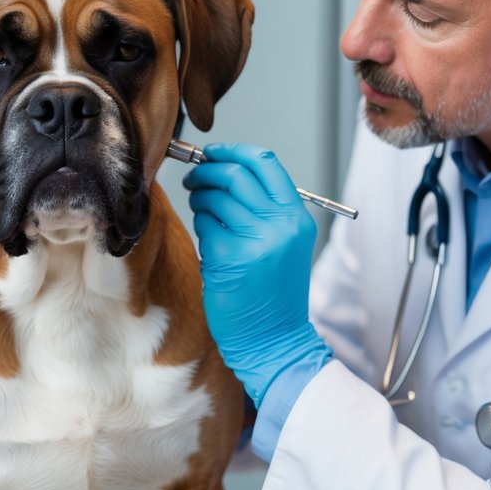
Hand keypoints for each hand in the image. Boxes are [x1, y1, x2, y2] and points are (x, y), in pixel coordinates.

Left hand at [184, 143, 331, 407]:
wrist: (275, 338)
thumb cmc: (273, 291)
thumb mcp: (283, 242)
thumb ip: (263, 208)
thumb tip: (224, 170)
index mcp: (296, 217)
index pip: (265, 162)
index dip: (234, 151)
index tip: (213, 153)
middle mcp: (280, 225)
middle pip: (235, 175)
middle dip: (207, 171)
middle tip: (194, 179)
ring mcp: (254, 241)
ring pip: (214, 199)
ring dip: (200, 199)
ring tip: (201, 210)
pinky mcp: (228, 258)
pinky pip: (204, 226)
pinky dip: (201, 227)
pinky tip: (209, 241)